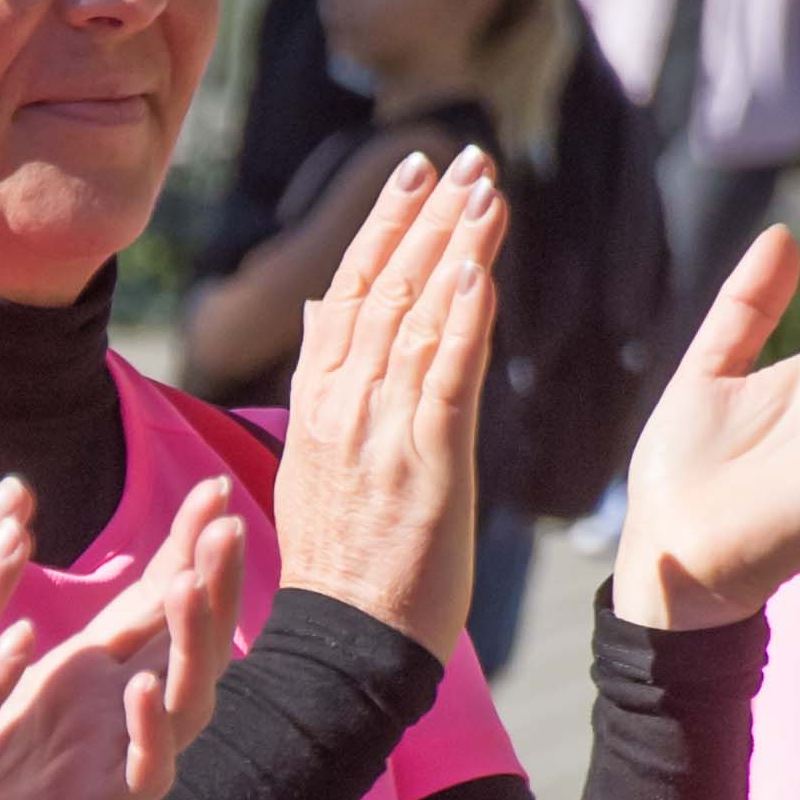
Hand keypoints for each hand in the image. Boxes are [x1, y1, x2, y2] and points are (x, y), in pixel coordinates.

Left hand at [0, 479, 249, 799]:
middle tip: (228, 518)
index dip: (188, 548)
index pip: (158, 603)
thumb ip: (18, 626)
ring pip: (188, 698)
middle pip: (192, 640)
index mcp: (94, 681)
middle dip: (214, 579)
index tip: (215, 486)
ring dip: (196, 641)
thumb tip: (6, 542)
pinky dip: (151, 731)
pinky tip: (145, 688)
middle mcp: (120, 719)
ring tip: (195, 583)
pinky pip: (147, 773)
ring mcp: (117, 767)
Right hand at [276, 147, 501, 657]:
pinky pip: (447, 376)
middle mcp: (343, 404)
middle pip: (386, 288)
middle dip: (428, 216)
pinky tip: (484, 268)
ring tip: (487, 189)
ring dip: (456, 246)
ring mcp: (382, 431)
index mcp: (317, 402)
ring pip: (420, 317)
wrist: (346, 643)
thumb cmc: (343, 562)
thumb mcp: (312, 461)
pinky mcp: (426, 462)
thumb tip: (320, 313)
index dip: (383, 226)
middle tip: (464, 156)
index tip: (412, 173)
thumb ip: (321, 381)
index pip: (349, 291)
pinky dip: (464, 318)